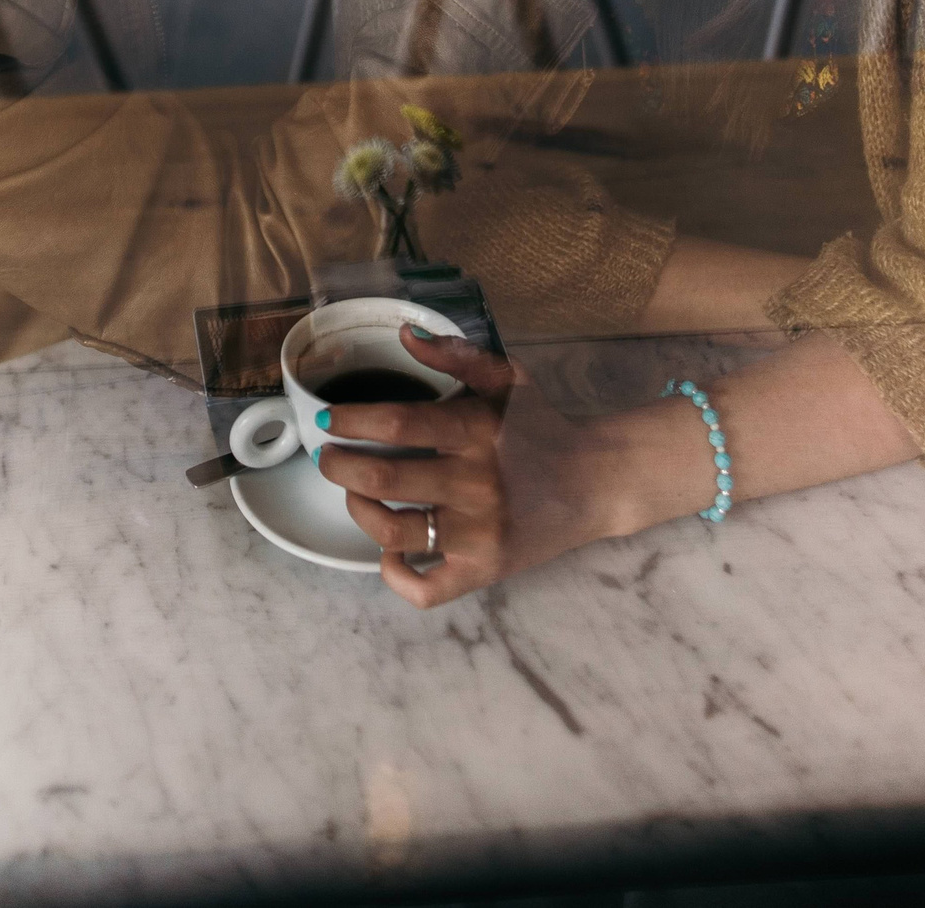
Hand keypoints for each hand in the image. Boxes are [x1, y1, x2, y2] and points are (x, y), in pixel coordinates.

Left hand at [313, 326, 611, 607]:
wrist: (597, 482)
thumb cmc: (544, 427)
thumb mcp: (510, 379)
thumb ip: (458, 355)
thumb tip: (405, 334)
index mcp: (479, 431)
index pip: (400, 422)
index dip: (352, 420)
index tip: (328, 420)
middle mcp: (478, 484)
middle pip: (384, 477)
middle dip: (338, 465)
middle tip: (328, 456)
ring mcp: (479, 534)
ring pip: (393, 532)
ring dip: (358, 511)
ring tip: (353, 493)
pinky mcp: (483, 570)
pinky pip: (424, 589)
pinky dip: (394, 574)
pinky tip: (389, 551)